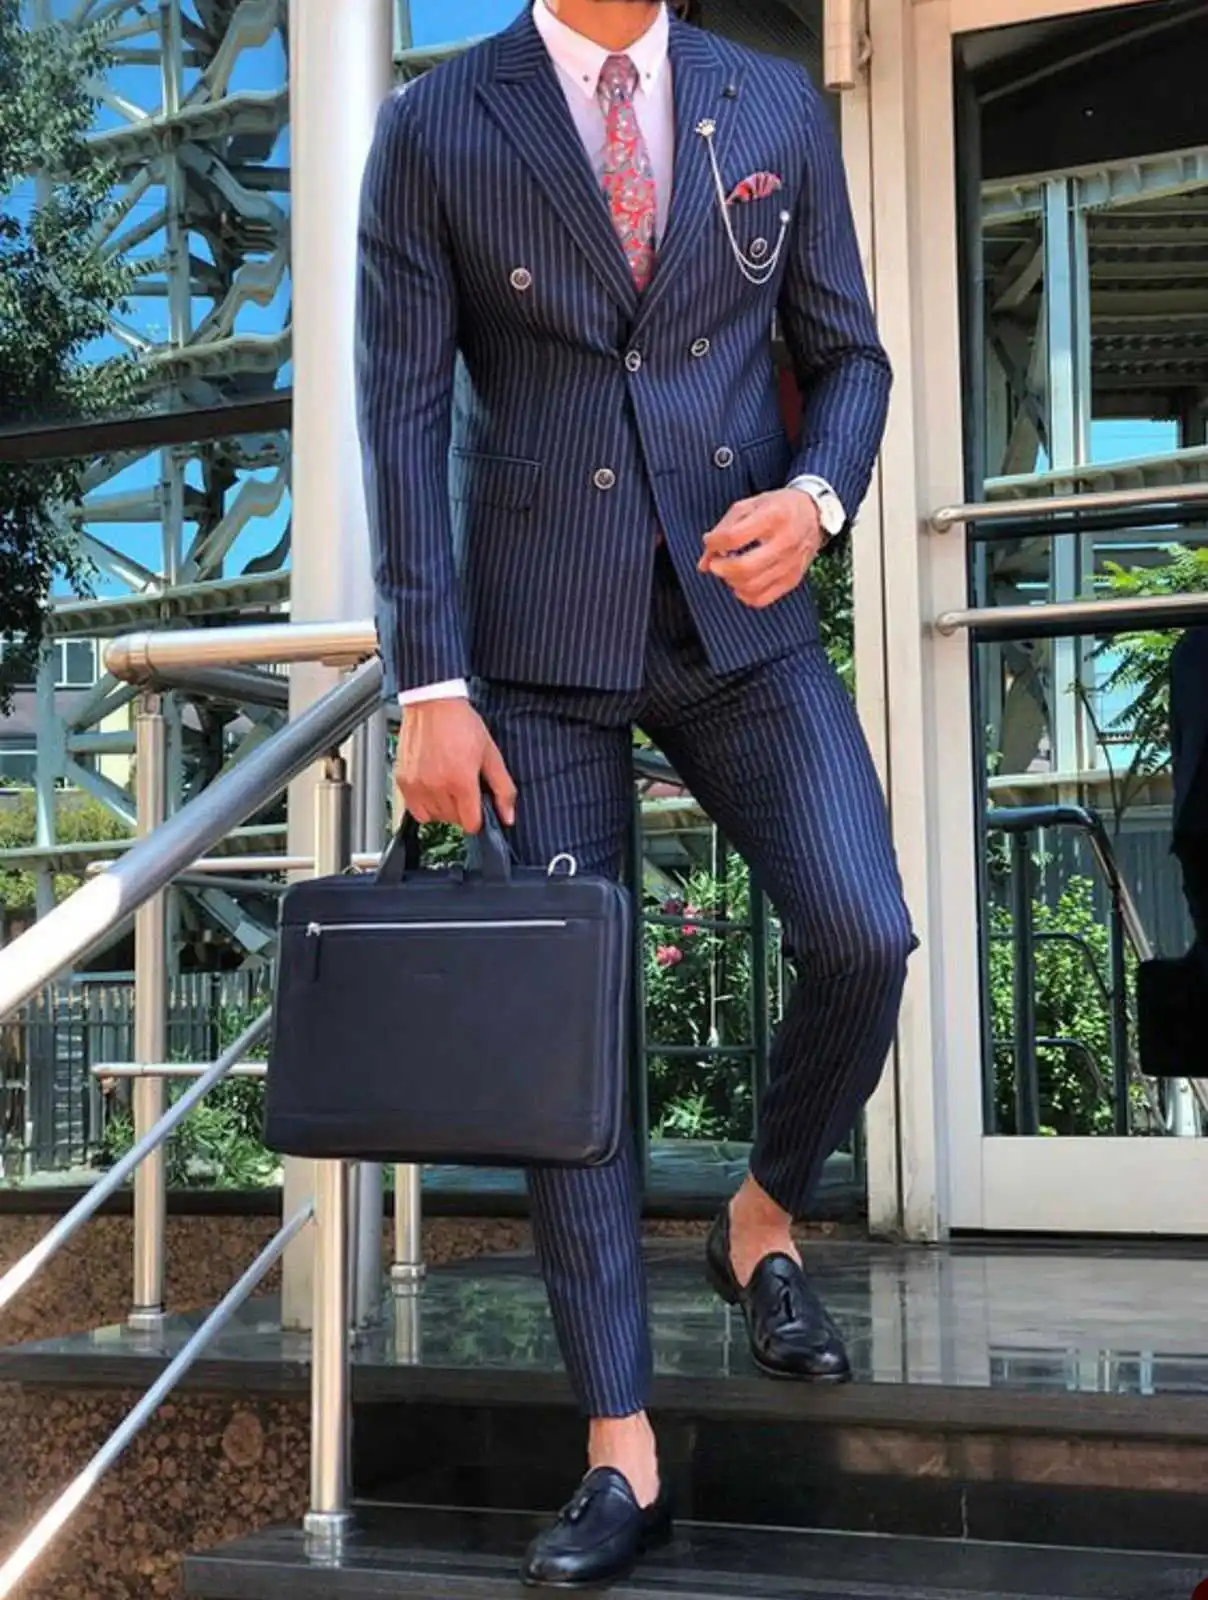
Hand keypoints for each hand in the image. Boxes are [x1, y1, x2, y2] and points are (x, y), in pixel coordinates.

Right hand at [396, 698, 516, 833]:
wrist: (433, 703)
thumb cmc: (461, 723)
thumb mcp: (491, 754)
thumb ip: (503, 789)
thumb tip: (508, 816)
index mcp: (461, 781)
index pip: (471, 823)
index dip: (479, 818)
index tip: (479, 807)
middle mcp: (436, 786)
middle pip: (454, 820)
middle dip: (462, 809)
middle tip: (463, 786)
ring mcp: (417, 785)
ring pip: (434, 817)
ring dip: (443, 808)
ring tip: (447, 784)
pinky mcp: (403, 781)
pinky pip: (415, 810)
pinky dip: (424, 804)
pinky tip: (433, 787)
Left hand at [697, 488, 824, 608]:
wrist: (813, 513)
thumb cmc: (776, 507)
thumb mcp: (748, 506)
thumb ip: (722, 530)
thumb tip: (704, 563)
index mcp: (773, 516)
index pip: (734, 537)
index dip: (714, 543)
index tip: (711, 541)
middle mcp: (785, 541)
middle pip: (744, 567)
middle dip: (720, 568)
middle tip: (715, 563)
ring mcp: (791, 563)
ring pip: (751, 586)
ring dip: (731, 581)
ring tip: (729, 570)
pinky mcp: (793, 578)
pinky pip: (762, 598)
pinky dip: (745, 595)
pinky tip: (741, 583)